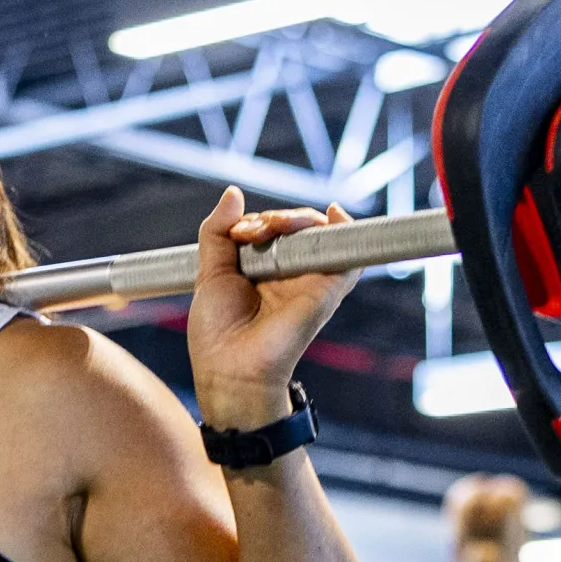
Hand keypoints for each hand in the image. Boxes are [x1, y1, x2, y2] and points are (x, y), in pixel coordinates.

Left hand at [186, 189, 359, 431]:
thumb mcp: (210, 272)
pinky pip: (350, 256)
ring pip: (320, 233)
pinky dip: (345, 231)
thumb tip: (234, 192)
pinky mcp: (327, 291)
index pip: (273, 228)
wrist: (228, 369)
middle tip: (251, 231)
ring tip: (272, 227)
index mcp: (264, 268)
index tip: (238, 231)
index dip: (260, 219)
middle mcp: (290, 273)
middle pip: (298, 226)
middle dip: (276, 217)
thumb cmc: (217, 332)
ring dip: (298, 219)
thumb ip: (217, 231)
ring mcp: (310, 280)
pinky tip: (333, 214)